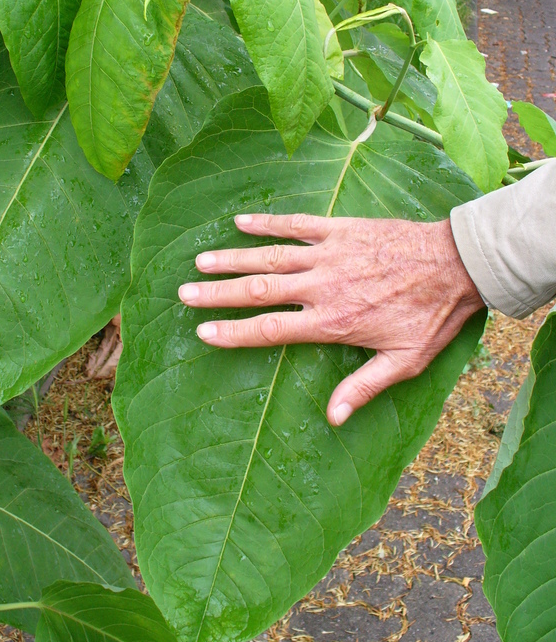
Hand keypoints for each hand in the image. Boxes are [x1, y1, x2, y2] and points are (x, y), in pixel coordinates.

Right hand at [178, 213, 484, 426]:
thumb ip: (362, 388)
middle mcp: (322, 287)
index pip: (270, 329)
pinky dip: (267, 222)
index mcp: (332, 322)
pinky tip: (240, 221)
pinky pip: (296, 223)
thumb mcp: (403, 362)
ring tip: (201, 260)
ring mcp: (329, 254)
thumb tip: (332, 419)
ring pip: (271, 255)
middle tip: (184, 293)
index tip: (203, 331)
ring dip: (233, 258)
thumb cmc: (431, 316)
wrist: (457, 263)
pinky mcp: (340, 228)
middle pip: (259, 289)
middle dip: (218, 293)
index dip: (233, 331)